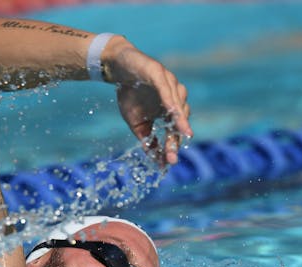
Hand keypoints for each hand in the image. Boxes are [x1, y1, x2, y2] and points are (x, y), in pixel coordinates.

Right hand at [108, 42, 192, 164]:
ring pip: (178, 104)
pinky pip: (167, 89)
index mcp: (169, 111)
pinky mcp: (159, 73)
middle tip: (172, 155)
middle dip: (176, 138)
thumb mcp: (136, 121)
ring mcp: (169, 84)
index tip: (168, 163)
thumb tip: (152, 157)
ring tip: (183, 134)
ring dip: (181, 120)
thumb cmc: (129, 94)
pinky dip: (170, 100)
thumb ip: (146, 138)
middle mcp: (174, 98)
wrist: (118, 68)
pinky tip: (172, 112)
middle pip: (180, 121)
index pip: (173, 131)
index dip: (171, 147)